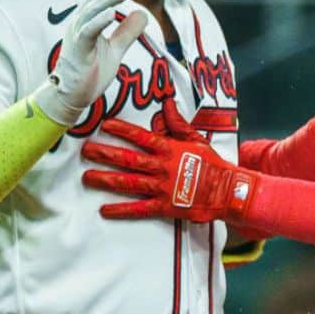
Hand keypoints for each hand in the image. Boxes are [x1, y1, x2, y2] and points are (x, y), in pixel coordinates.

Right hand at [33, 0, 148, 125]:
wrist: (73, 96)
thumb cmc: (91, 72)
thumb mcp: (116, 49)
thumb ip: (128, 32)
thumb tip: (143, 13)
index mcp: (87, 22)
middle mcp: (79, 24)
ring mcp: (76, 37)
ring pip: (92, 11)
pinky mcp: (78, 51)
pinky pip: (88, 32)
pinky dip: (100, 21)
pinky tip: (113, 12)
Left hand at [81, 109, 256, 222]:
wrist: (228, 191)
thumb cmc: (213, 165)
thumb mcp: (197, 140)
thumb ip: (178, 123)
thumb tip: (167, 103)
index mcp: (170, 150)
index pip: (142, 137)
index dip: (122, 130)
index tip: (104, 125)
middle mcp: (163, 167)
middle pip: (128, 159)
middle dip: (105, 154)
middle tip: (86, 151)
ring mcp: (162, 188)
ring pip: (129, 183)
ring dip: (106, 179)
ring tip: (87, 178)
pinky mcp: (165, 206)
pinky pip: (140, 209)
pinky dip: (122, 210)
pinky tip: (105, 210)